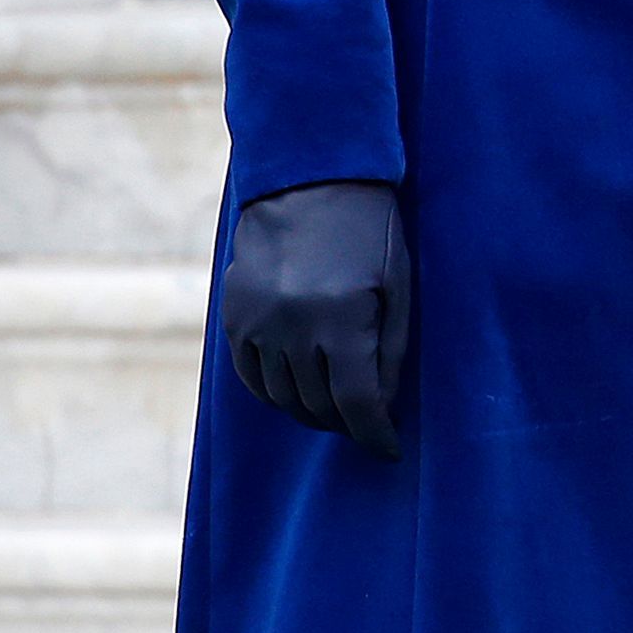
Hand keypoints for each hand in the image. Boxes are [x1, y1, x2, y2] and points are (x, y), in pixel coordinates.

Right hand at [219, 178, 411, 459]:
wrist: (309, 182)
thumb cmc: (369, 231)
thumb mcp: (398, 284)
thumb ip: (391, 348)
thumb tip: (382, 406)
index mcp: (341, 317)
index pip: (357, 401)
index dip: (375, 434)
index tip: (389, 450)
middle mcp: (292, 327)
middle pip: (318, 405)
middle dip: (346, 424)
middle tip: (366, 425)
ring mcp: (257, 323)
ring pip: (282, 397)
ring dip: (310, 412)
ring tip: (336, 409)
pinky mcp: (233, 317)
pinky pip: (251, 377)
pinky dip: (274, 394)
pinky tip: (297, 393)